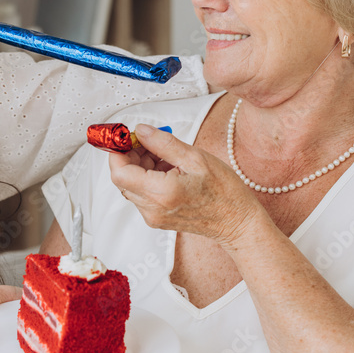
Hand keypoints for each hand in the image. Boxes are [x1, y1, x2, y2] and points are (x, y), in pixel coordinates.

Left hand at [107, 124, 259, 248]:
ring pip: (131, 185)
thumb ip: (163, 143)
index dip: (117, 152)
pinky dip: (148, 177)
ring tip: (164, 154)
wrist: (236, 222)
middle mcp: (152, 208)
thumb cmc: (224, 192)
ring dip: (140, 166)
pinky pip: (142, 194)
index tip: (125, 137)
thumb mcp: (195, 157)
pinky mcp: (156, 218)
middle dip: (130, 156)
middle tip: (148, 140)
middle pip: (123, 178)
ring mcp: (153, 216)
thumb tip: (142, 131)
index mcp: (162, 193)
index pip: (120, 173)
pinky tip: (167, 168)